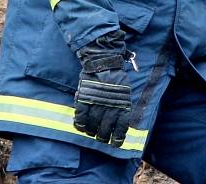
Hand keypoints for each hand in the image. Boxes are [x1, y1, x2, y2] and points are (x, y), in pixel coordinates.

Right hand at [74, 31, 131, 146]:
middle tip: (101, 139)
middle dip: (103, 137)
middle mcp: (110, 107)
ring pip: (92, 126)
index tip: (115, 144)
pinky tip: (81, 126)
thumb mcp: (125, 92)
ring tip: (91, 133)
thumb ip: (123, 107)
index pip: (121, 127)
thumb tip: (121, 124)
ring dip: (91, 132)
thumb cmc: (116, 77)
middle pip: (105, 129)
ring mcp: (96, 104)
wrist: (103, 62)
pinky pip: (80, 117)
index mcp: (122, 105)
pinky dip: (80, 124)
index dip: (118, 138)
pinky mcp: (84, 100)